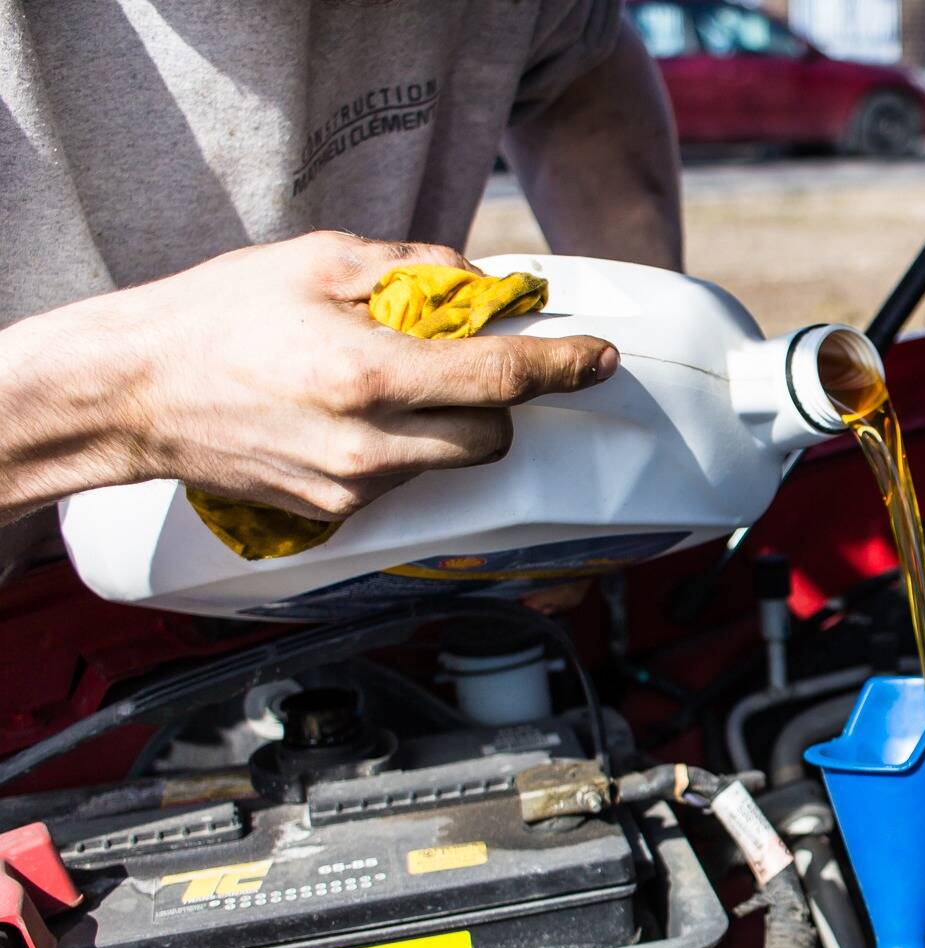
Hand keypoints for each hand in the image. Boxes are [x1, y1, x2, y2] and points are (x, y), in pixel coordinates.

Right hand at [0, 231, 617, 523]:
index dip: (562, 367)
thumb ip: (410, 267)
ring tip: (395, 387)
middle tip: (470, 367)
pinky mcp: (331, 514)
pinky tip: (358, 419)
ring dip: (449, 429)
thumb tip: (477, 280)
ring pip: (450, 466)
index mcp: (372, 373)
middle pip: (492, 437)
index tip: (600, 358)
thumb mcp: (316, 261)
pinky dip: (405, 452)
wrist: (129, 393)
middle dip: (497, 403)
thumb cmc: (216, 316)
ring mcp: (351, 487)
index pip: (500, 379)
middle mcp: (370, 443)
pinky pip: (403, 485)